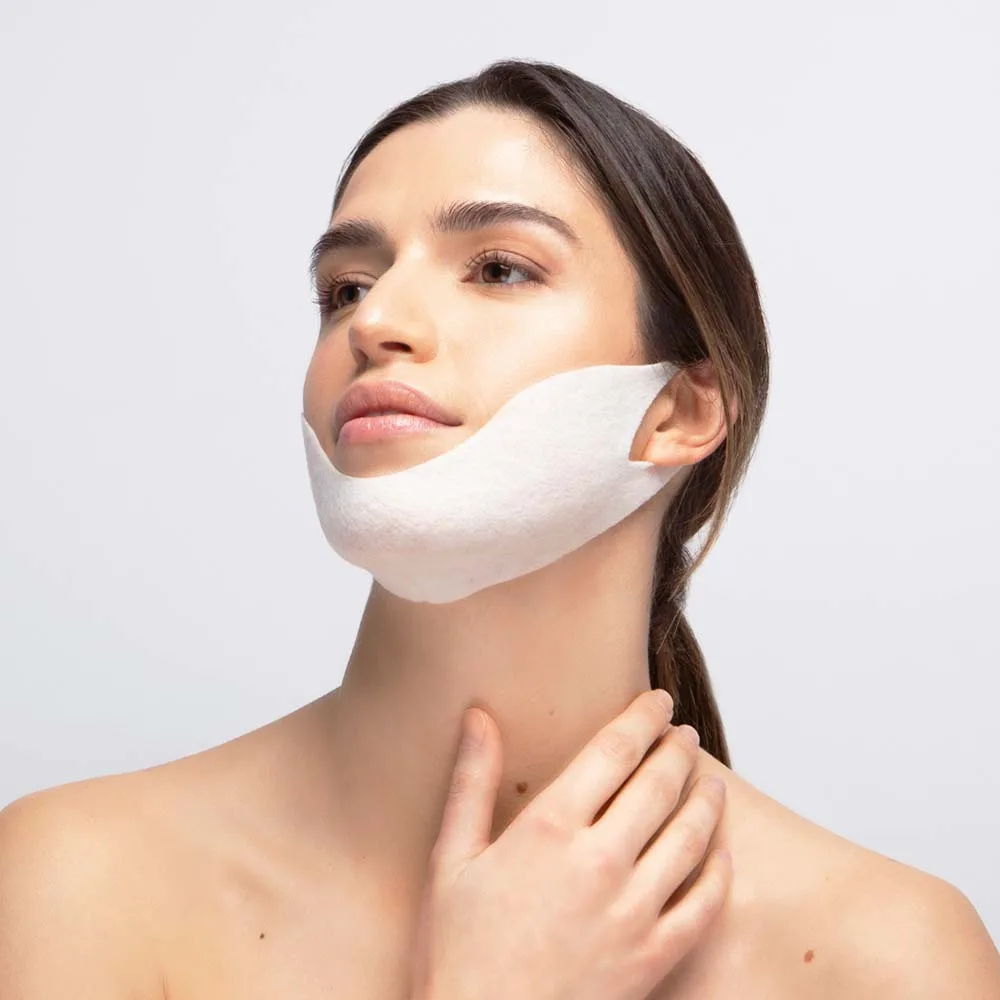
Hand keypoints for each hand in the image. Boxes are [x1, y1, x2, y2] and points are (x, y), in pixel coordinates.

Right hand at [409, 689, 731, 999]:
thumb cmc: (458, 953)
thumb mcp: (450, 859)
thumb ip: (471, 781)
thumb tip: (480, 717)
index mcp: (549, 829)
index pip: (613, 750)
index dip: (641, 717)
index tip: (657, 701)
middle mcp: (598, 862)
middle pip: (659, 784)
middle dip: (677, 750)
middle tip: (684, 733)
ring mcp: (631, 912)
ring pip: (690, 838)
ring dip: (705, 799)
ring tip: (710, 780)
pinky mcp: (651, 959)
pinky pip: (702, 906)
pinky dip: (718, 874)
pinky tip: (721, 855)